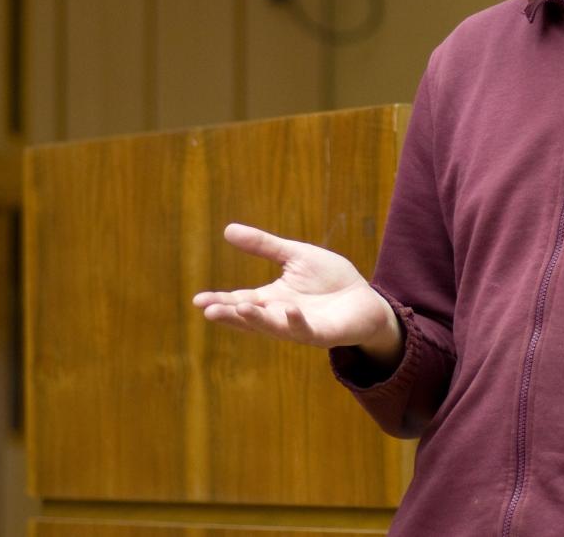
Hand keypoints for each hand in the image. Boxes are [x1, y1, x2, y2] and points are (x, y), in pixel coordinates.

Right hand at [192, 223, 401, 365]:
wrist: (364, 298)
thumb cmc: (329, 279)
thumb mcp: (294, 255)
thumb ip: (263, 246)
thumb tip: (227, 229)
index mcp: (272, 299)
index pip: (241, 300)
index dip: (220, 301)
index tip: (198, 301)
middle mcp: (281, 316)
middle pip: (251, 318)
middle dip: (230, 315)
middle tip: (208, 310)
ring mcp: (301, 327)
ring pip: (274, 327)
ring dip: (257, 319)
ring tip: (239, 308)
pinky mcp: (323, 333)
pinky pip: (306, 330)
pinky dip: (296, 321)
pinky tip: (288, 309)